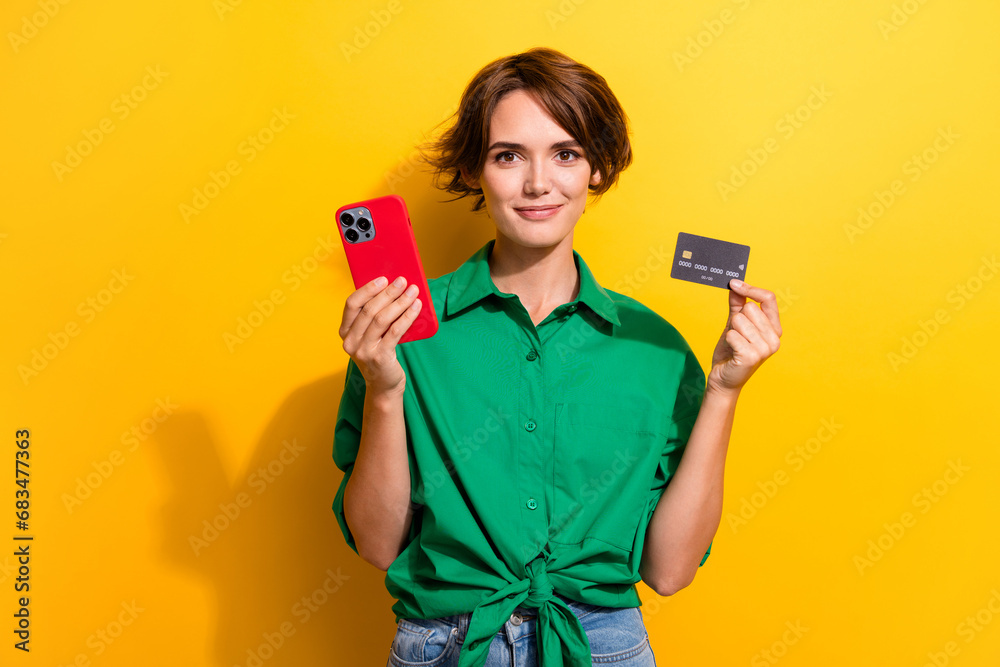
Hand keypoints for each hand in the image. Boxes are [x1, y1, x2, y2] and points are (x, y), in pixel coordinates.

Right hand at [338, 275, 422, 395]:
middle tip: (403, 281)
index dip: (367, 289)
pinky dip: (407, 317)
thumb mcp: (370, 336)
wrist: (383, 385)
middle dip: (388, 293)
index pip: (352, 304)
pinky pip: (395, 332)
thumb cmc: (379, 354)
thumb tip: (393, 290)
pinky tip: (416, 307)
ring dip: (399, 302)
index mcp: (345, 332)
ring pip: (382, 319)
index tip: (383, 279)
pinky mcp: (379, 358)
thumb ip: (373, 318)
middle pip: (369, 310)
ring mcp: (363, 351)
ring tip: (412, 292)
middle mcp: (350, 341)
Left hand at [707, 279, 781, 394]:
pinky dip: (727, 339)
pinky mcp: (751, 356)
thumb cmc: (731, 351)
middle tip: (736, 335)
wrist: (724, 377)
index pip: (769, 298)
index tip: (734, 284)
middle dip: (736, 319)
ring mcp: (765, 348)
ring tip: (734, 344)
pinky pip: (732, 333)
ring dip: (731, 330)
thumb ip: (737, 304)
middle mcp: (774, 338)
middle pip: (750, 307)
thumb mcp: (734, 324)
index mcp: (774, 328)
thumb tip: (735, 284)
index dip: (751, 289)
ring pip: (739, 319)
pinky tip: (732, 351)